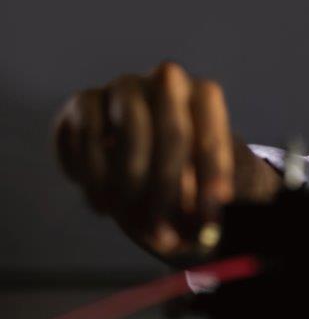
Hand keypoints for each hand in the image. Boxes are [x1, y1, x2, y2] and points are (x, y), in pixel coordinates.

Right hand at [54, 61, 280, 258]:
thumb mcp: (205, 187)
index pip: (213, 133)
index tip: (212, 214)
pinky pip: (86, 137)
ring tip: (132, 224)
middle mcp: (165, 81)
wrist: (144, 150)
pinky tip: (103, 206)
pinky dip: (93, 176)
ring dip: (130, 185)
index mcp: (204, 97)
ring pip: (128, 132)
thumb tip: (210, 231)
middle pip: (173, 132)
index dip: (213, 176)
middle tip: (166, 237)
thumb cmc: (186, 172)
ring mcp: (123, 87)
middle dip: (170, 190)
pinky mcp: (84, 101)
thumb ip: (211, 202)